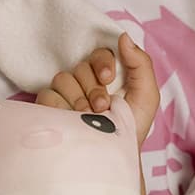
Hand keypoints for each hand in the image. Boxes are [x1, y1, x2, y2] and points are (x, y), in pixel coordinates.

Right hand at [37, 35, 159, 148]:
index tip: (108, 78)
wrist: (112, 157)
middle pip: (81, 67)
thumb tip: (124, 37)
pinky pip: (48, 95)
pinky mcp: (49, 109)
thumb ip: (140, 64)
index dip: (102, 62)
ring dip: (78, 99)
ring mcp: (65, 95)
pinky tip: (72, 120)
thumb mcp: (146, 96)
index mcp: (106, 76)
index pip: (99, 54)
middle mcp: (84, 83)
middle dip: (94, 88)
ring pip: (63, 79)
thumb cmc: (131, 129)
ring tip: (89, 118)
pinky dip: (61, 107)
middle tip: (102, 107)